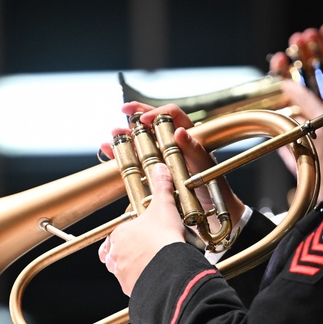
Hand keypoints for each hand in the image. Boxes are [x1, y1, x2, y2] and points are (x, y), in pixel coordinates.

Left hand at [99, 163, 185, 294]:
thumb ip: (161, 187)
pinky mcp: (133, 290)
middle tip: (144, 250)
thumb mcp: (164, 207)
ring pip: (122, 271)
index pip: (117, 233)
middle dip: (126, 253)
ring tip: (152, 264)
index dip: (128, 233)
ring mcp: (122, 274)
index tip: (140, 233)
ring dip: (133, 268)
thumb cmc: (162, 238)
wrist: (169, 270)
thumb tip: (160, 168)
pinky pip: (134, 285)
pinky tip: (156, 277)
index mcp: (119, 235)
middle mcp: (115, 256)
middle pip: (114, 254)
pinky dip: (143, 282)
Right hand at [101, 101, 244, 226]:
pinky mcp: (153, 172)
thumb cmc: (213, 187)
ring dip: (126, 134)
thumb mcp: (204, 167)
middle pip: (154, 122)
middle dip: (137, 114)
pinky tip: (109, 150)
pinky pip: (135, 160)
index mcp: (189, 136)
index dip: (158, 112)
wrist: (211, 214)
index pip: (173, 115)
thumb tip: (179, 131)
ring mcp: (162, 158)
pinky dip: (121, 154)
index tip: (145, 119)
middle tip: (124, 110)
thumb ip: (193, 149)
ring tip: (114, 132)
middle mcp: (174, 144)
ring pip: (141, 140)